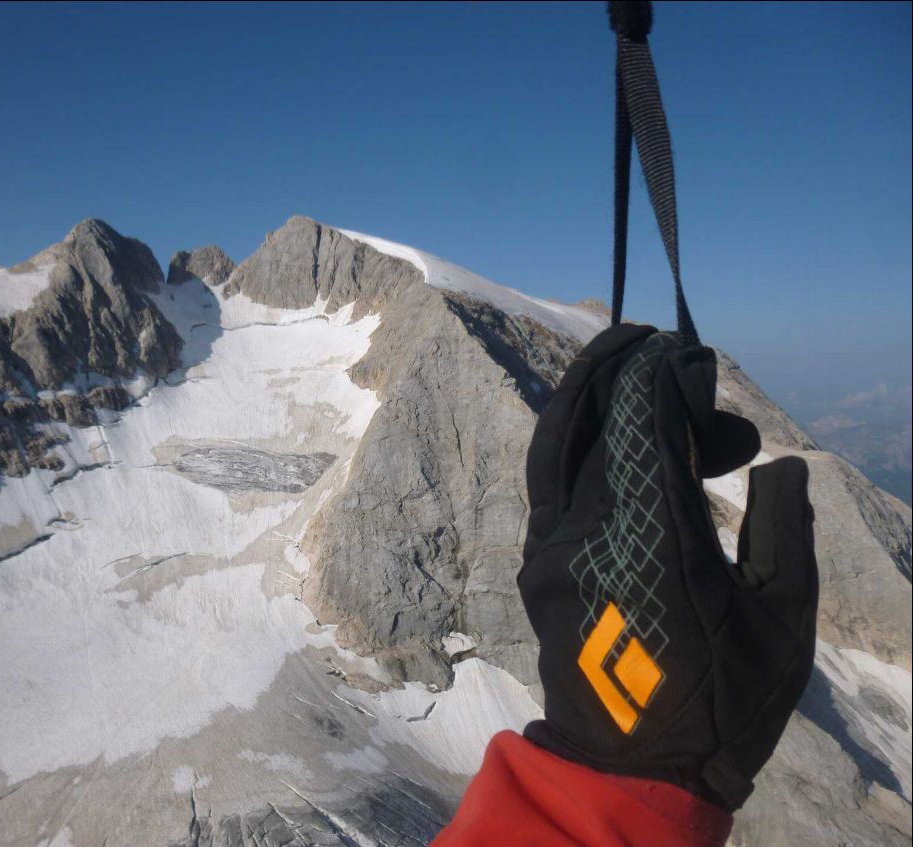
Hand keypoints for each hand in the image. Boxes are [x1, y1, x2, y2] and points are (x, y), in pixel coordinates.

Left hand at [517, 324, 817, 810]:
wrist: (630, 769)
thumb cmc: (721, 706)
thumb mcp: (782, 624)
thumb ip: (785, 532)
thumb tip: (782, 463)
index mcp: (654, 549)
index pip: (641, 431)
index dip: (660, 378)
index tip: (687, 350)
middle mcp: (587, 538)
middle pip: (602, 428)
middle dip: (639, 380)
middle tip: (686, 367)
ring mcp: (551, 551)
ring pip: (558, 445)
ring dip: (590, 393)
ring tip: (626, 359)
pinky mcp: (538, 564)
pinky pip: (548, 480)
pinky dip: (574, 437)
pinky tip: (609, 426)